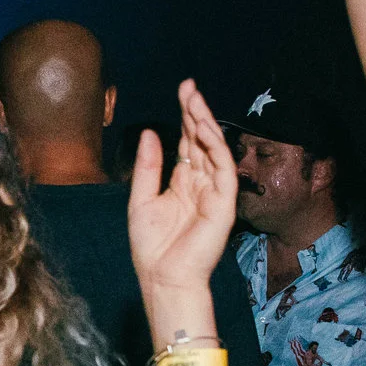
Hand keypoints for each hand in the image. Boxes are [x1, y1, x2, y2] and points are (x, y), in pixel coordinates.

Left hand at [128, 81, 237, 298]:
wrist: (162, 278)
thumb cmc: (152, 247)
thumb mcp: (141, 199)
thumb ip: (148, 166)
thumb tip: (151, 132)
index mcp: (183, 182)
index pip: (188, 143)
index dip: (186, 117)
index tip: (183, 91)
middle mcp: (202, 184)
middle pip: (202, 141)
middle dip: (197, 113)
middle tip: (190, 88)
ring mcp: (215, 193)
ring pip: (216, 151)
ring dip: (207, 124)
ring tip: (195, 101)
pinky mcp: (224, 204)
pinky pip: (224, 170)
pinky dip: (216, 148)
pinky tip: (205, 129)